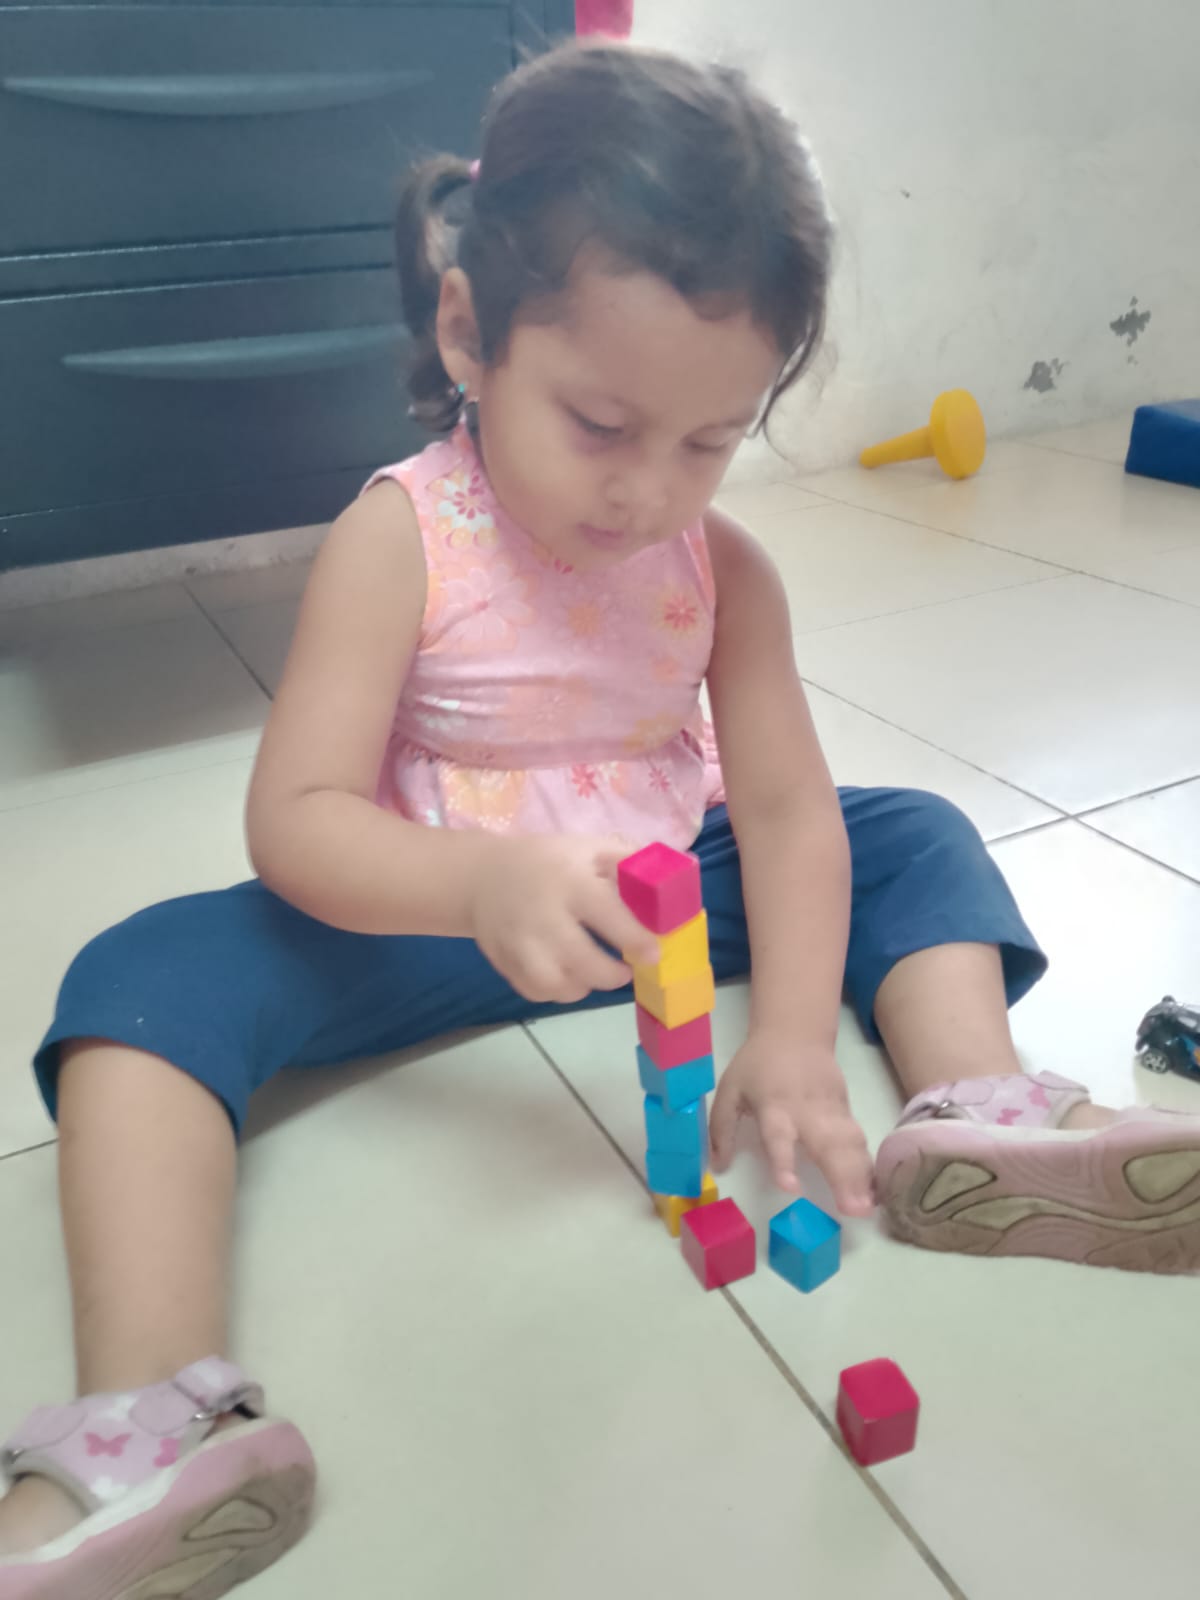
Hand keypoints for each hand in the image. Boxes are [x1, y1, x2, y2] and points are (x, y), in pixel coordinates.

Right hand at [470, 834, 658, 1003]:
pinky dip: (559, 991)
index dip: (634, 938)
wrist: (482, 876)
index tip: (654, 953)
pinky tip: (567, 974)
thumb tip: (679, 873)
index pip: (606, 915)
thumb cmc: (547, 861)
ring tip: (594, 971)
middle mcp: (542, 916)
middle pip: (584, 962)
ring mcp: (519, 944)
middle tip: (626, 969)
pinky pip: (538, 993)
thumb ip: (629, 861)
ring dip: (585, 985)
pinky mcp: (504, 964)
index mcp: (568, 882)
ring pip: (559, 985)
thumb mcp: (587, 848)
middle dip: (614, 974)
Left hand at [709, 1031, 874, 1216]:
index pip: (778, 1137)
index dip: (783, 1161)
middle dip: (842, 1178)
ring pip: (849, 1143)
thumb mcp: (729, 1091)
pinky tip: (874, 1189)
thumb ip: (720, 1129)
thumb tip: (717, 1167)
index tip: (790, 1186)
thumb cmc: (757, 1066)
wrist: (794, 1033)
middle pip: (827, 1144)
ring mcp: (830, 1109)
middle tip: (853, 1210)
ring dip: (860, 1175)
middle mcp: (805, 1111)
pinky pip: (857, 1139)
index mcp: (773, 1107)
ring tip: (867, 1207)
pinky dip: (867, 1164)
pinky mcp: (845, 1108)